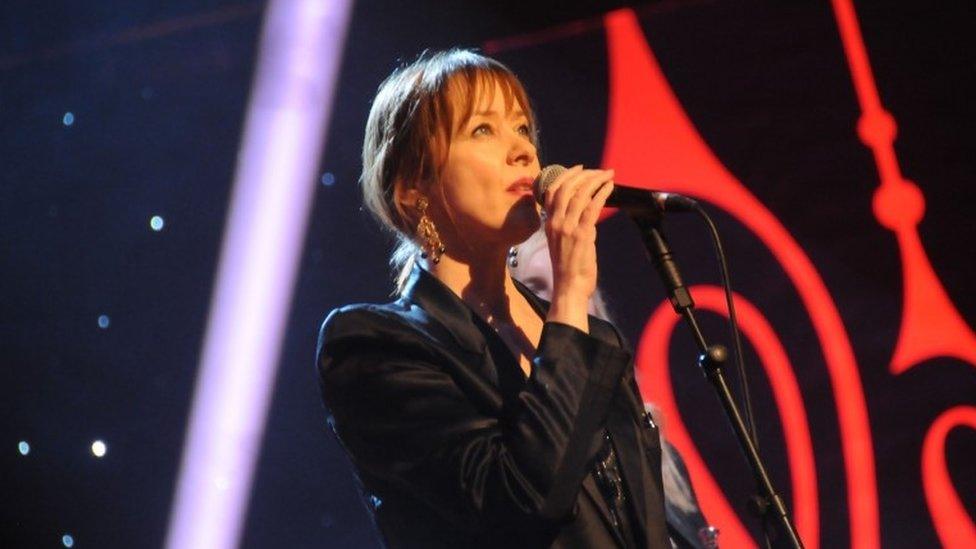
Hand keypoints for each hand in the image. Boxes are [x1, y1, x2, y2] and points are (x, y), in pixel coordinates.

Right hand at [542, 165, 613, 332]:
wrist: (569, 287)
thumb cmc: (568, 268)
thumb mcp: (562, 242)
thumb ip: (570, 226)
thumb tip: (586, 212)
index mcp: (548, 223)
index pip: (552, 192)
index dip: (565, 176)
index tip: (579, 168)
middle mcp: (555, 222)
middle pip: (566, 188)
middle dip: (584, 174)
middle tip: (599, 170)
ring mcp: (567, 228)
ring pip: (579, 194)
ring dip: (595, 180)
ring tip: (607, 175)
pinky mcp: (582, 235)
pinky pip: (592, 207)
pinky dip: (602, 193)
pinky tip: (610, 187)